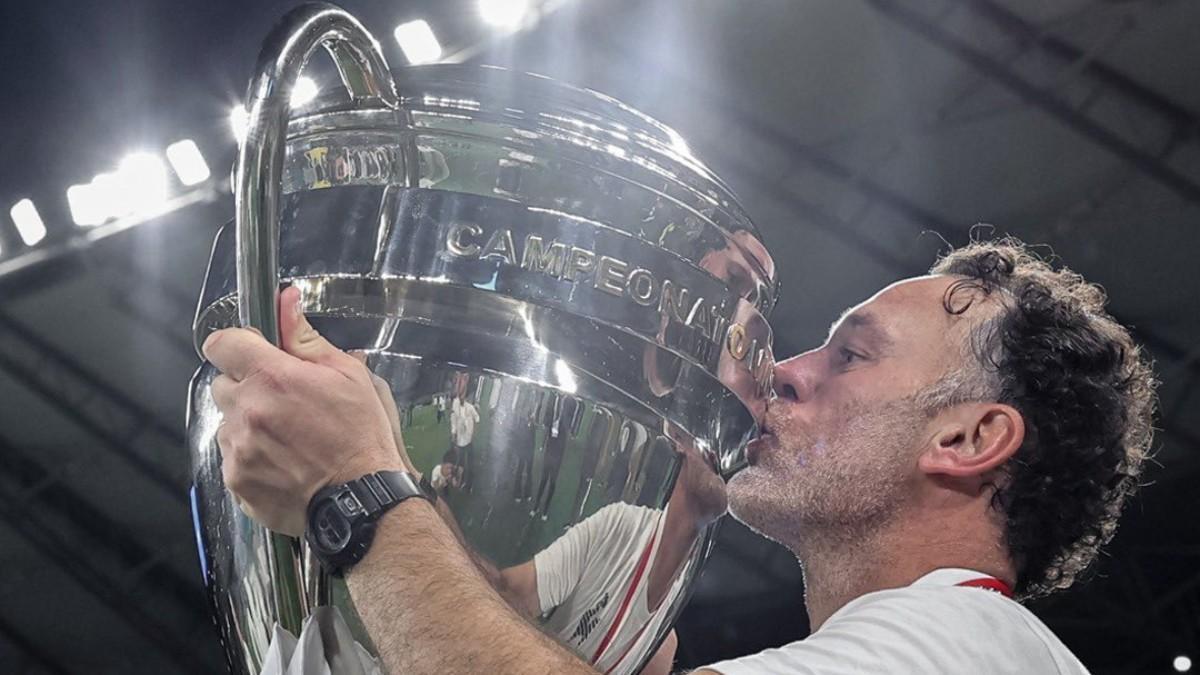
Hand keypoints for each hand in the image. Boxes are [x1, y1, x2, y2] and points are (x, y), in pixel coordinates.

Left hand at [203, 286, 404, 535]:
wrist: (362, 498)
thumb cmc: (361, 432)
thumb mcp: (346, 375)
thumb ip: (305, 337)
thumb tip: (284, 298)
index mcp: (271, 377)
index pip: (221, 344)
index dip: (237, 346)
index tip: (255, 355)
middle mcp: (246, 410)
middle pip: (222, 385)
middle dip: (246, 388)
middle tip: (283, 403)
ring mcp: (237, 449)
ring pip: (228, 424)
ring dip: (248, 425)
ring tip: (287, 440)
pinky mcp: (236, 482)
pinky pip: (232, 459)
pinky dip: (252, 458)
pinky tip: (283, 464)